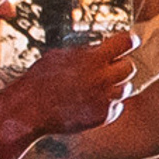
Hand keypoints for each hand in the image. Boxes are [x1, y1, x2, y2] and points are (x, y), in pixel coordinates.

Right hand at [0, 31, 141, 139]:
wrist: (29, 109)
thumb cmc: (41, 79)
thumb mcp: (61, 55)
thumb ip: (85, 52)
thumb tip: (101, 46)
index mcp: (93, 59)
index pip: (127, 42)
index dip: (129, 41)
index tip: (129, 42)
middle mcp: (102, 78)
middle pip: (129, 67)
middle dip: (119, 67)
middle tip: (107, 70)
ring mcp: (104, 99)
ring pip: (126, 89)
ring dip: (115, 87)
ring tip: (98, 88)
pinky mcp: (103, 116)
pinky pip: (117, 107)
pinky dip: (108, 105)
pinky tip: (91, 103)